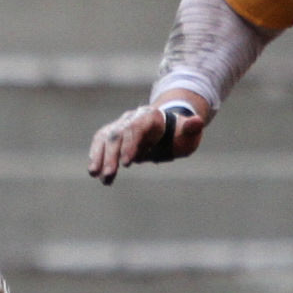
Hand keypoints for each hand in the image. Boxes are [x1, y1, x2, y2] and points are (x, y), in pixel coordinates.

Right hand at [86, 101, 207, 184]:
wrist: (168, 128)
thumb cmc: (179, 133)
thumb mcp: (188, 133)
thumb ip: (190, 128)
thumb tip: (197, 122)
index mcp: (150, 116)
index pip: (136, 128)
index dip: (130, 145)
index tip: (127, 164)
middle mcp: (131, 118)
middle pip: (117, 134)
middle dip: (112, 155)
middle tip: (109, 175)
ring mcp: (120, 125)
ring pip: (105, 139)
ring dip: (99, 157)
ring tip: (96, 175)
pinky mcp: (112, 135)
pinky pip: (101, 144)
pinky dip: (96, 157)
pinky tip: (95, 173)